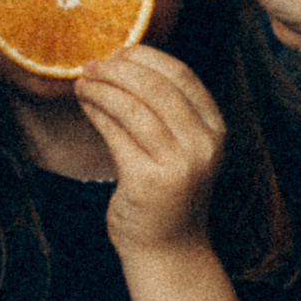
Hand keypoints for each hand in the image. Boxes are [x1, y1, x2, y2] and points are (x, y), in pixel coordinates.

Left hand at [76, 43, 225, 255]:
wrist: (168, 249)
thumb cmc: (169, 194)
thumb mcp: (183, 147)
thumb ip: (167, 111)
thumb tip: (122, 63)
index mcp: (217, 130)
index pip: (183, 76)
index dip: (147, 57)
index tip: (119, 52)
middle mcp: (203, 145)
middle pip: (156, 87)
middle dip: (118, 70)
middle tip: (93, 65)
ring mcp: (179, 164)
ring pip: (133, 107)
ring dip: (102, 88)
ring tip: (83, 82)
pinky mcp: (148, 180)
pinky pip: (116, 133)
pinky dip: (97, 112)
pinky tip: (86, 104)